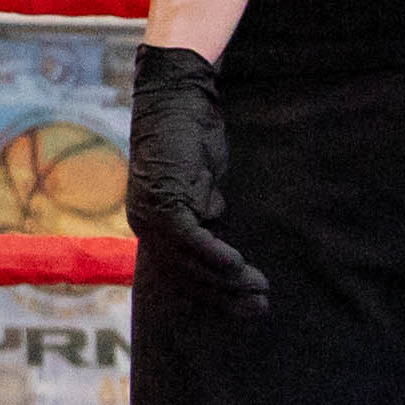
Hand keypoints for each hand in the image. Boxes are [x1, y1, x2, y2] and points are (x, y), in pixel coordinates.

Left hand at [125, 47, 268, 314]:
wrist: (177, 97)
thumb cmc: (190, 135)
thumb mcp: (199, 181)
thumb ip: (203, 209)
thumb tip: (215, 228)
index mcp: (151, 224)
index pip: (182, 272)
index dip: (214, 292)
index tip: (245, 305)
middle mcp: (145, 224)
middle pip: (185, 275)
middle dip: (224, 296)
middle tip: (259, 308)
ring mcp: (151, 213)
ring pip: (187, 262)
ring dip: (225, 280)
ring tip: (259, 290)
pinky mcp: (163, 198)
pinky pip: (188, 238)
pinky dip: (212, 254)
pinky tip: (237, 266)